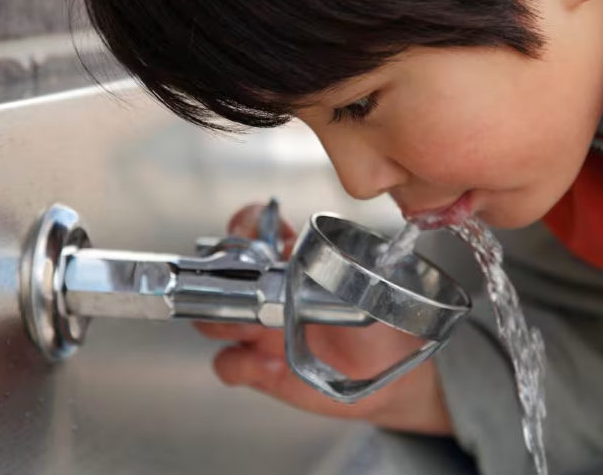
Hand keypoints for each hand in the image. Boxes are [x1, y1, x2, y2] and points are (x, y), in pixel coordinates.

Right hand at [195, 203, 452, 435]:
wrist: (390, 378)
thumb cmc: (382, 325)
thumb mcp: (370, 286)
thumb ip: (344, 266)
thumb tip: (323, 251)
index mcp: (292, 262)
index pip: (253, 230)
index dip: (244, 225)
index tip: (250, 232)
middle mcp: (269, 292)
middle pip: (219, 273)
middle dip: (219, 277)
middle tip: (244, 287)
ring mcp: (260, 329)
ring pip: (213, 319)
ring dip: (223, 321)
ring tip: (254, 329)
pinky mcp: (259, 367)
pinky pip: (228, 363)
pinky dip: (241, 365)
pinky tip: (269, 366)